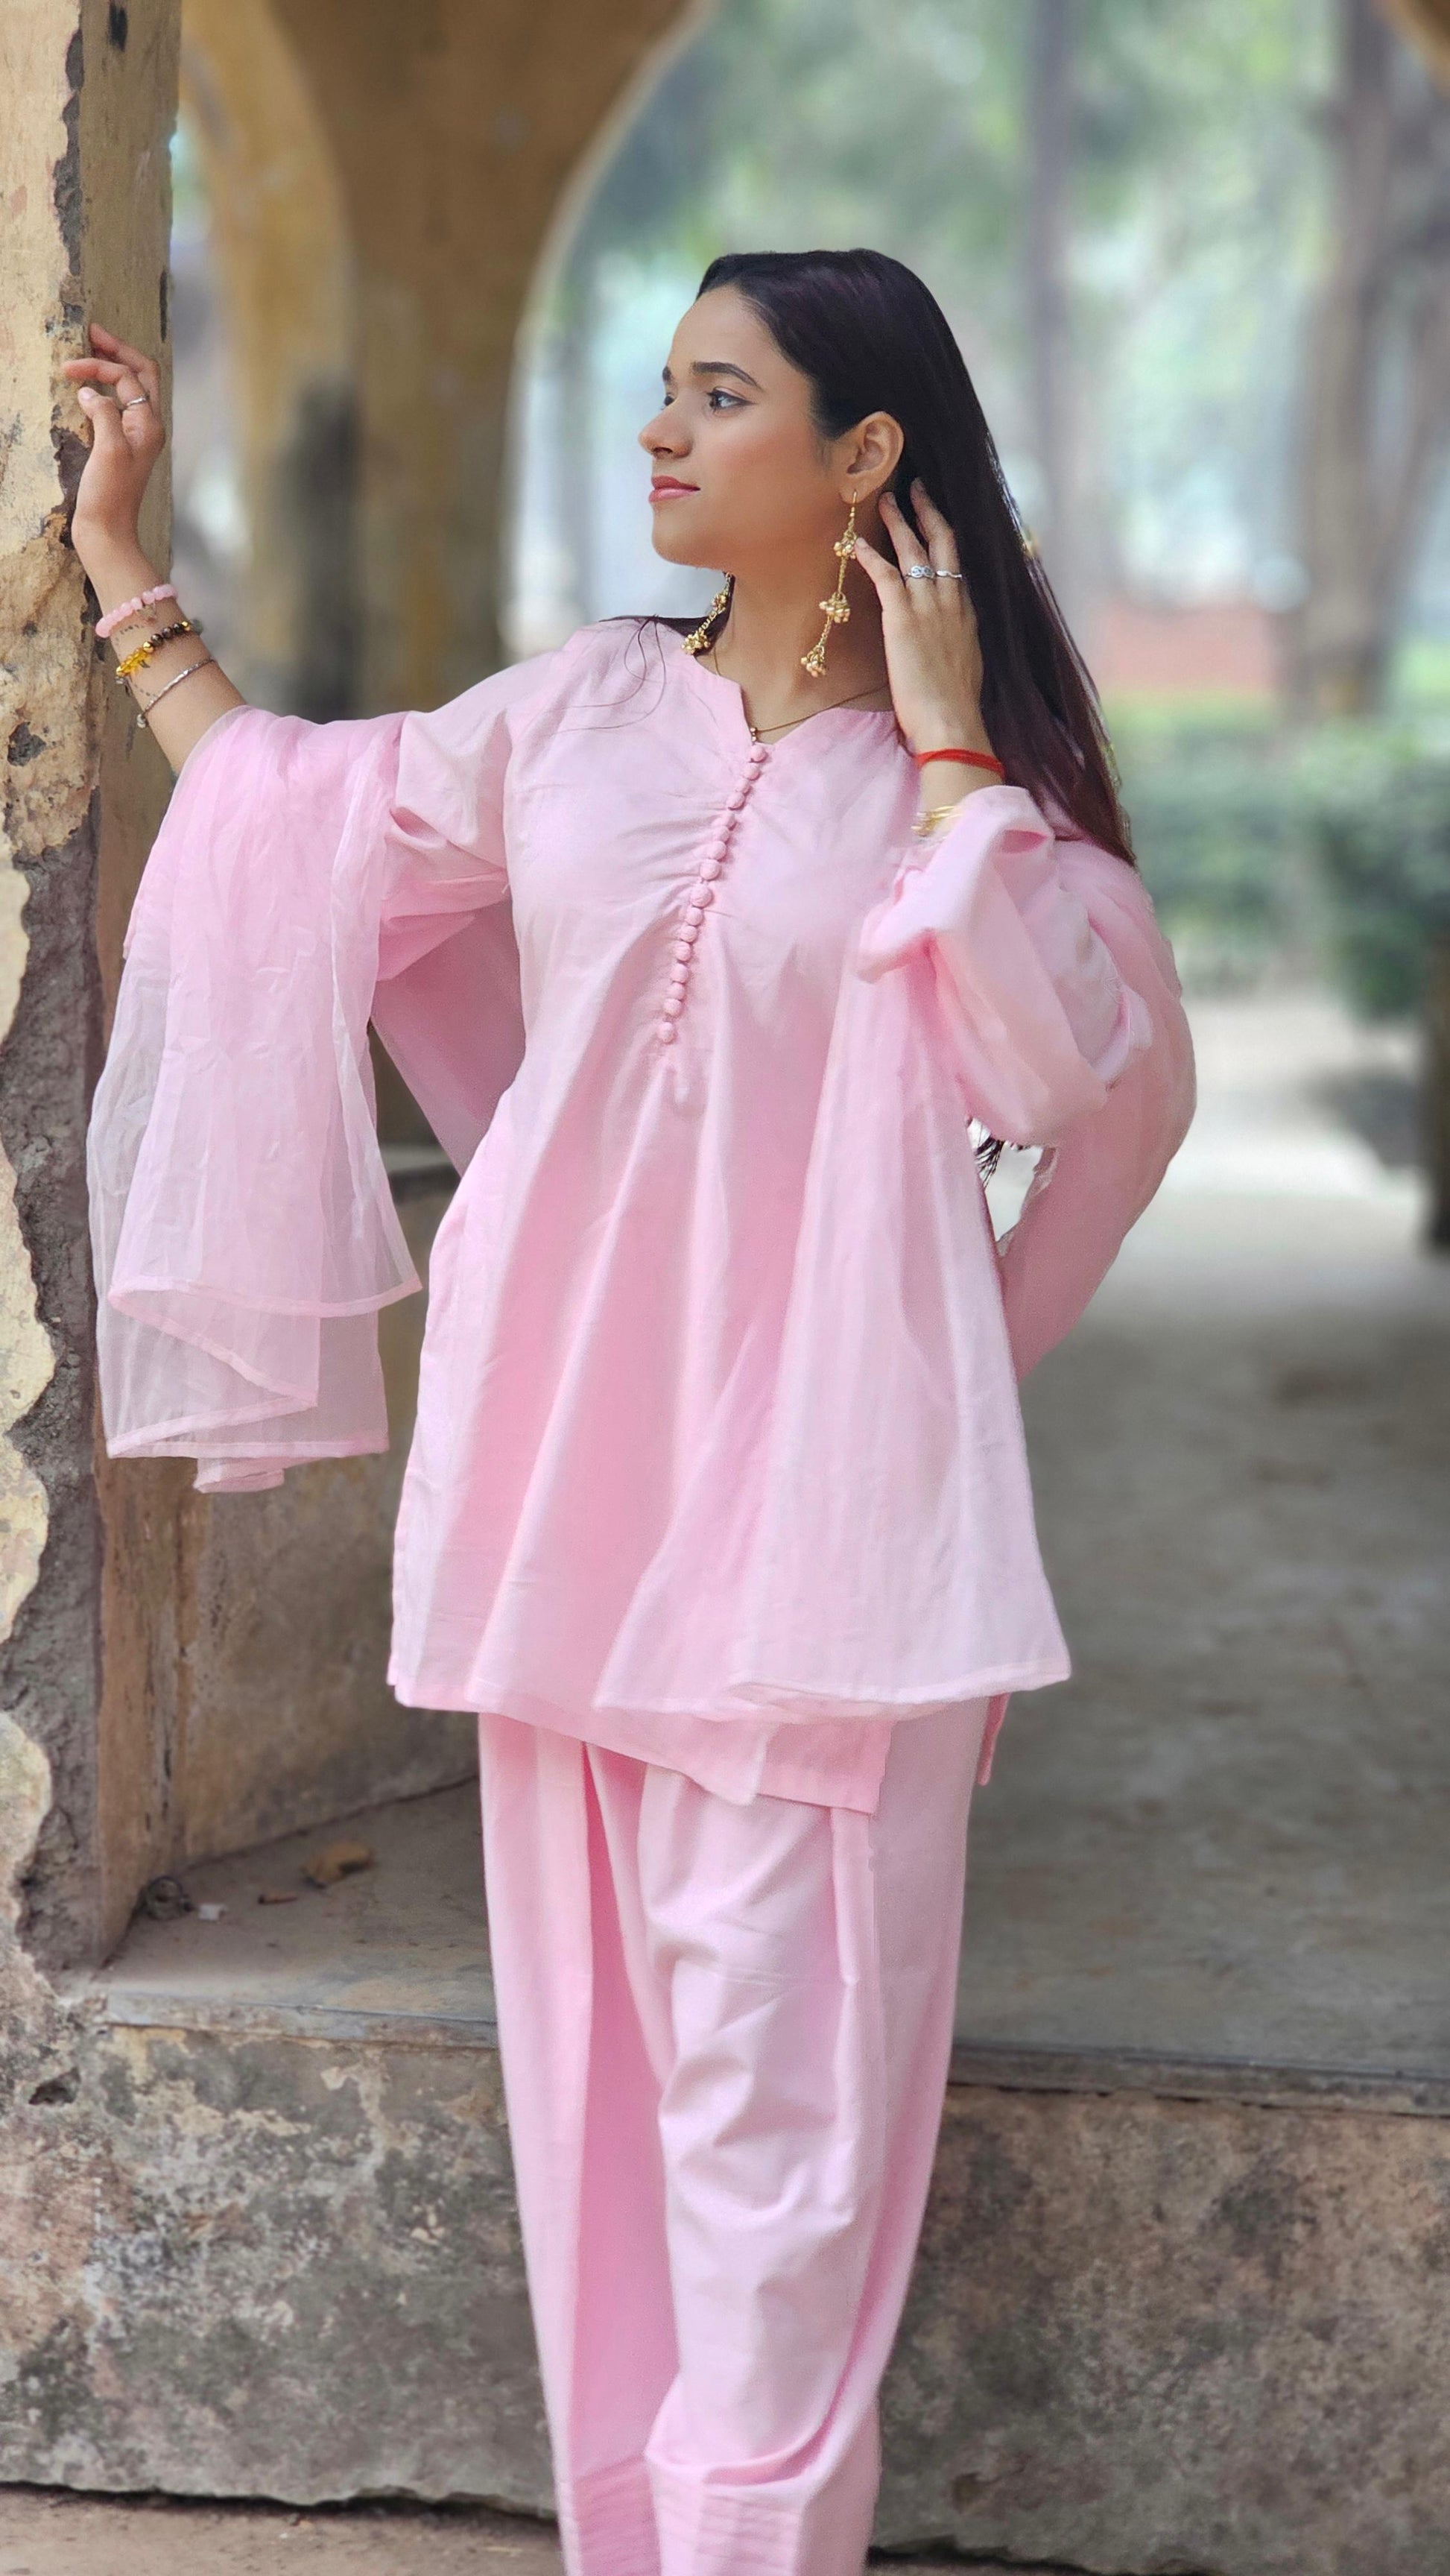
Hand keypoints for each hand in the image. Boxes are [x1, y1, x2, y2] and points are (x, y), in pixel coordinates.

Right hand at [61, 325, 165, 566]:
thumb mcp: (108, 449)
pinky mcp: (121, 446)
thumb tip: (89, 391)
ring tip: (88, 353)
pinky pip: (118, 406)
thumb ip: (103, 412)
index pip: (129, 378)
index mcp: (150, 425)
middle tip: (92, 333)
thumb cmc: (109, 495)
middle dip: (118, 351)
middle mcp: (148, 427)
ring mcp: (136, 437)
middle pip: (141, 375)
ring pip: (131, 389)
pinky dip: (104, 390)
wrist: (106, 532)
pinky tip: (87, 389)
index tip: (69, 368)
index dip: (100, 366)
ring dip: (112, 368)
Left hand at [852, 477, 995, 771]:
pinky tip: (858, 543)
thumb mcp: (966, 667)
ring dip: (899, 522)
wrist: (952, 721)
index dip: (946, 539)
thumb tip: (949, 645)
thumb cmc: (956, 706)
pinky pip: (886, 576)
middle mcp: (950, 602)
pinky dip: (872, 557)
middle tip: (917, 488)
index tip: (937, 521)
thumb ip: (957, 645)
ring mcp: (928, 607)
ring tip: (886, 499)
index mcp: (966, 614)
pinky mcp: (902, 619)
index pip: (957, 566)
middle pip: (943, 544)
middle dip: (929, 512)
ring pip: (914, 551)